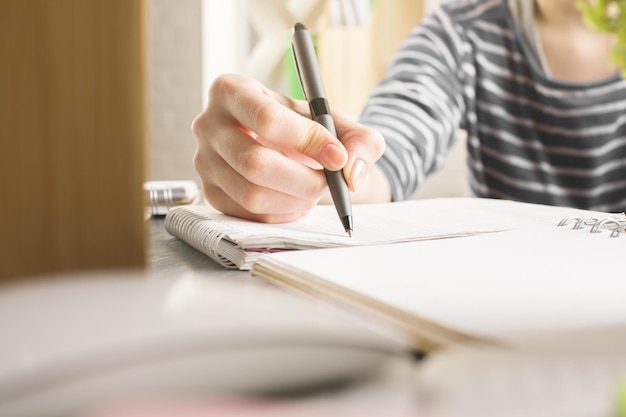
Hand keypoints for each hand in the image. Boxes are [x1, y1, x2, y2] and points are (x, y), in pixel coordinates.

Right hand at [192, 74, 385, 222]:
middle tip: (330, 182)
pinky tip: (296, 200)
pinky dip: (282, 213)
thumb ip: (358, 140)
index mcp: (232, 90)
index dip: (307, 140)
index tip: (338, 157)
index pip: (266, 119)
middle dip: (303, 179)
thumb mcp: (338, 123)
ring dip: (294, 199)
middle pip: (254, 162)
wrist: (287, 148)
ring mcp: (204, 162)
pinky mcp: (211, 193)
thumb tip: (352, 172)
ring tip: (314, 189)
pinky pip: (248, 214)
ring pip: (251, 194)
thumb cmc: (307, 128)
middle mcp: (208, 124)